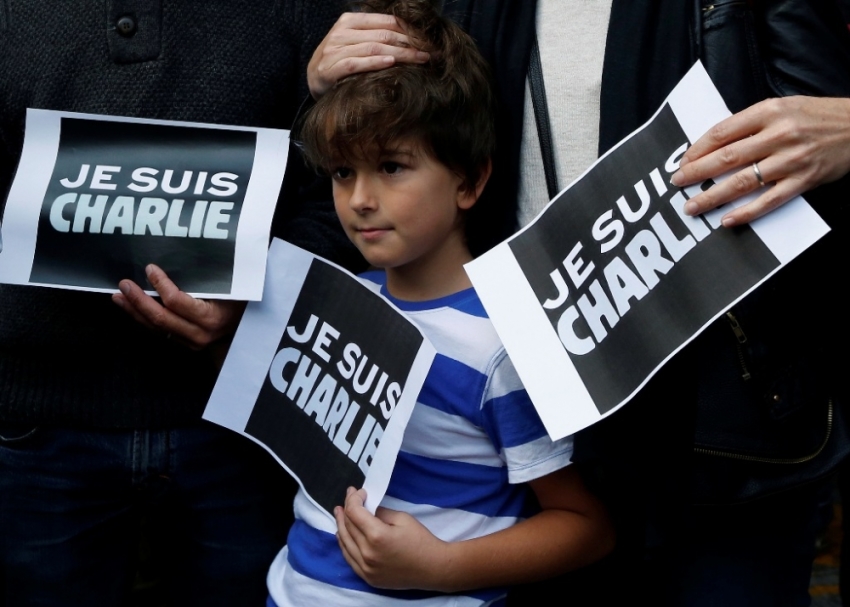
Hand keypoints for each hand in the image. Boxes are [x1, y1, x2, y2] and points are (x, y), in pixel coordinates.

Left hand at [112, 264, 244, 349]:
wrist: (246, 330)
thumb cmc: (238, 303)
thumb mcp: (229, 289)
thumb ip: (208, 279)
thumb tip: (184, 254)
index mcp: (210, 318)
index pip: (177, 301)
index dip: (161, 284)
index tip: (150, 268)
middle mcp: (198, 334)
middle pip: (160, 317)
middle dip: (139, 300)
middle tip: (124, 284)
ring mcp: (189, 342)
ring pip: (155, 327)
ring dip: (134, 311)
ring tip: (118, 296)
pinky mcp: (183, 344)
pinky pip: (158, 331)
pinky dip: (141, 319)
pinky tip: (130, 308)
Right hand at [308, 12, 429, 97]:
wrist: (314, 78)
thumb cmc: (341, 60)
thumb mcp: (356, 42)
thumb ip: (376, 36)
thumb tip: (411, 37)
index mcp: (350, 21)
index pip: (386, 22)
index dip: (410, 30)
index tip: (430, 40)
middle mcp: (341, 32)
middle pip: (384, 35)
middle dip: (411, 43)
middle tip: (431, 52)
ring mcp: (335, 50)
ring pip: (374, 48)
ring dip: (401, 54)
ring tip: (420, 59)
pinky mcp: (330, 68)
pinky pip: (357, 63)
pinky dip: (375, 62)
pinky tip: (391, 63)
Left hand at [334, 487, 447, 589]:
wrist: (433, 568)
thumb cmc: (421, 540)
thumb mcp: (402, 518)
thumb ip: (380, 512)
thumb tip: (366, 508)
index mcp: (377, 536)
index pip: (354, 512)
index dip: (353, 499)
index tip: (358, 491)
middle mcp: (367, 553)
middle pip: (347, 526)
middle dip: (346, 508)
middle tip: (349, 497)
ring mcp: (366, 568)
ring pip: (345, 542)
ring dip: (341, 525)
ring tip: (339, 512)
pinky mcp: (368, 577)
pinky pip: (349, 558)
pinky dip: (344, 544)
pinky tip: (343, 534)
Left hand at [670, 96, 849, 225]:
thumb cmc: (816, 116)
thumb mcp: (782, 108)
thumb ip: (750, 124)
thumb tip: (712, 146)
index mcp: (769, 112)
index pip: (722, 132)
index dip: (697, 149)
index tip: (682, 162)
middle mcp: (779, 134)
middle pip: (727, 157)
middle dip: (696, 173)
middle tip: (676, 184)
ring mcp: (791, 160)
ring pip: (743, 181)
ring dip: (712, 196)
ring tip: (692, 206)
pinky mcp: (804, 180)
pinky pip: (769, 200)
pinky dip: (746, 212)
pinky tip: (727, 220)